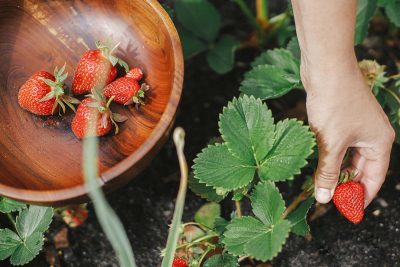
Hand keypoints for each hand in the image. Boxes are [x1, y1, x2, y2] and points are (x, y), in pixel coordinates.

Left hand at [302, 60, 394, 206]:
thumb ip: (327, 172)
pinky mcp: (341, 119)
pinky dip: (329, 155)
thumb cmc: (334, 102)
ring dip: (334, 170)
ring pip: (347, 156)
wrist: (326, 66)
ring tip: (319, 185)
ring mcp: (356, 126)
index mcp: (379, 142)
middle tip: (328, 199)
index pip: (374, 178)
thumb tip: (323, 198)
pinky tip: (316, 164)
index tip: (348, 210)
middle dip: (345, 184)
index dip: (361, 196)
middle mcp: (371, 135)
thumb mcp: (331, 142)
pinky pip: (337, 144)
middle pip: (361, 168)